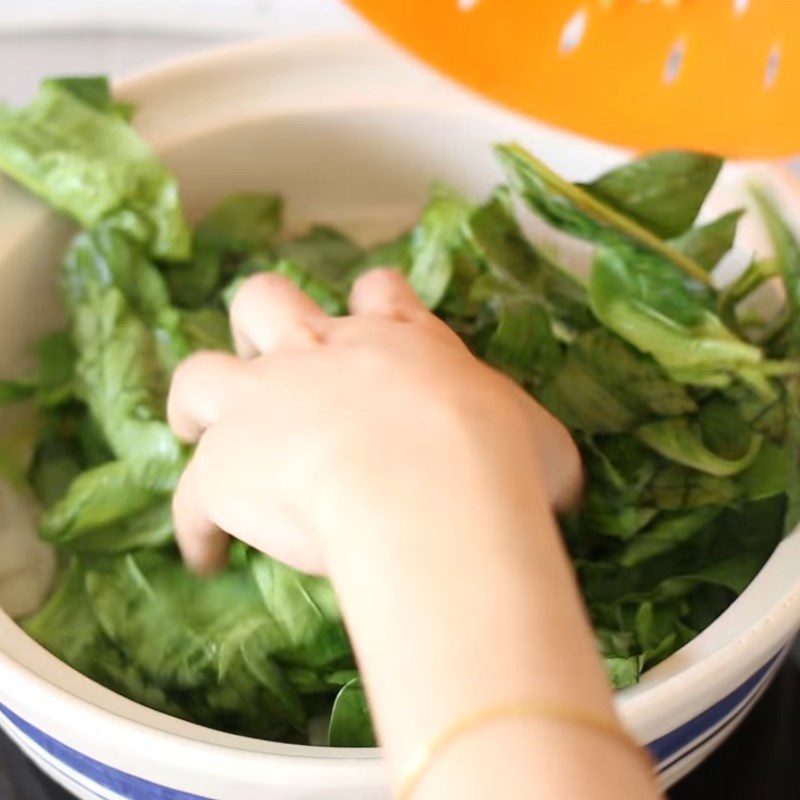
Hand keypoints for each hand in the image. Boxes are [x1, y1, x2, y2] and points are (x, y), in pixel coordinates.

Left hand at [167, 268, 581, 574]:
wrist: (430, 484)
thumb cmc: (499, 459)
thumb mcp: (540, 445)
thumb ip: (532, 448)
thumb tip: (555, 484)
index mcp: (397, 341)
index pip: (379, 292)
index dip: (371, 303)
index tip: (368, 324)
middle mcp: (319, 354)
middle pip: (265, 299)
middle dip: (261, 320)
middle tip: (265, 355)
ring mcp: (263, 403)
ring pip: (200, 374)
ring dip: (196, 402)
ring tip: (196, 429)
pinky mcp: (226, 467)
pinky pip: (191, 498)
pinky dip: (195, 526)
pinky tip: (206, 556)